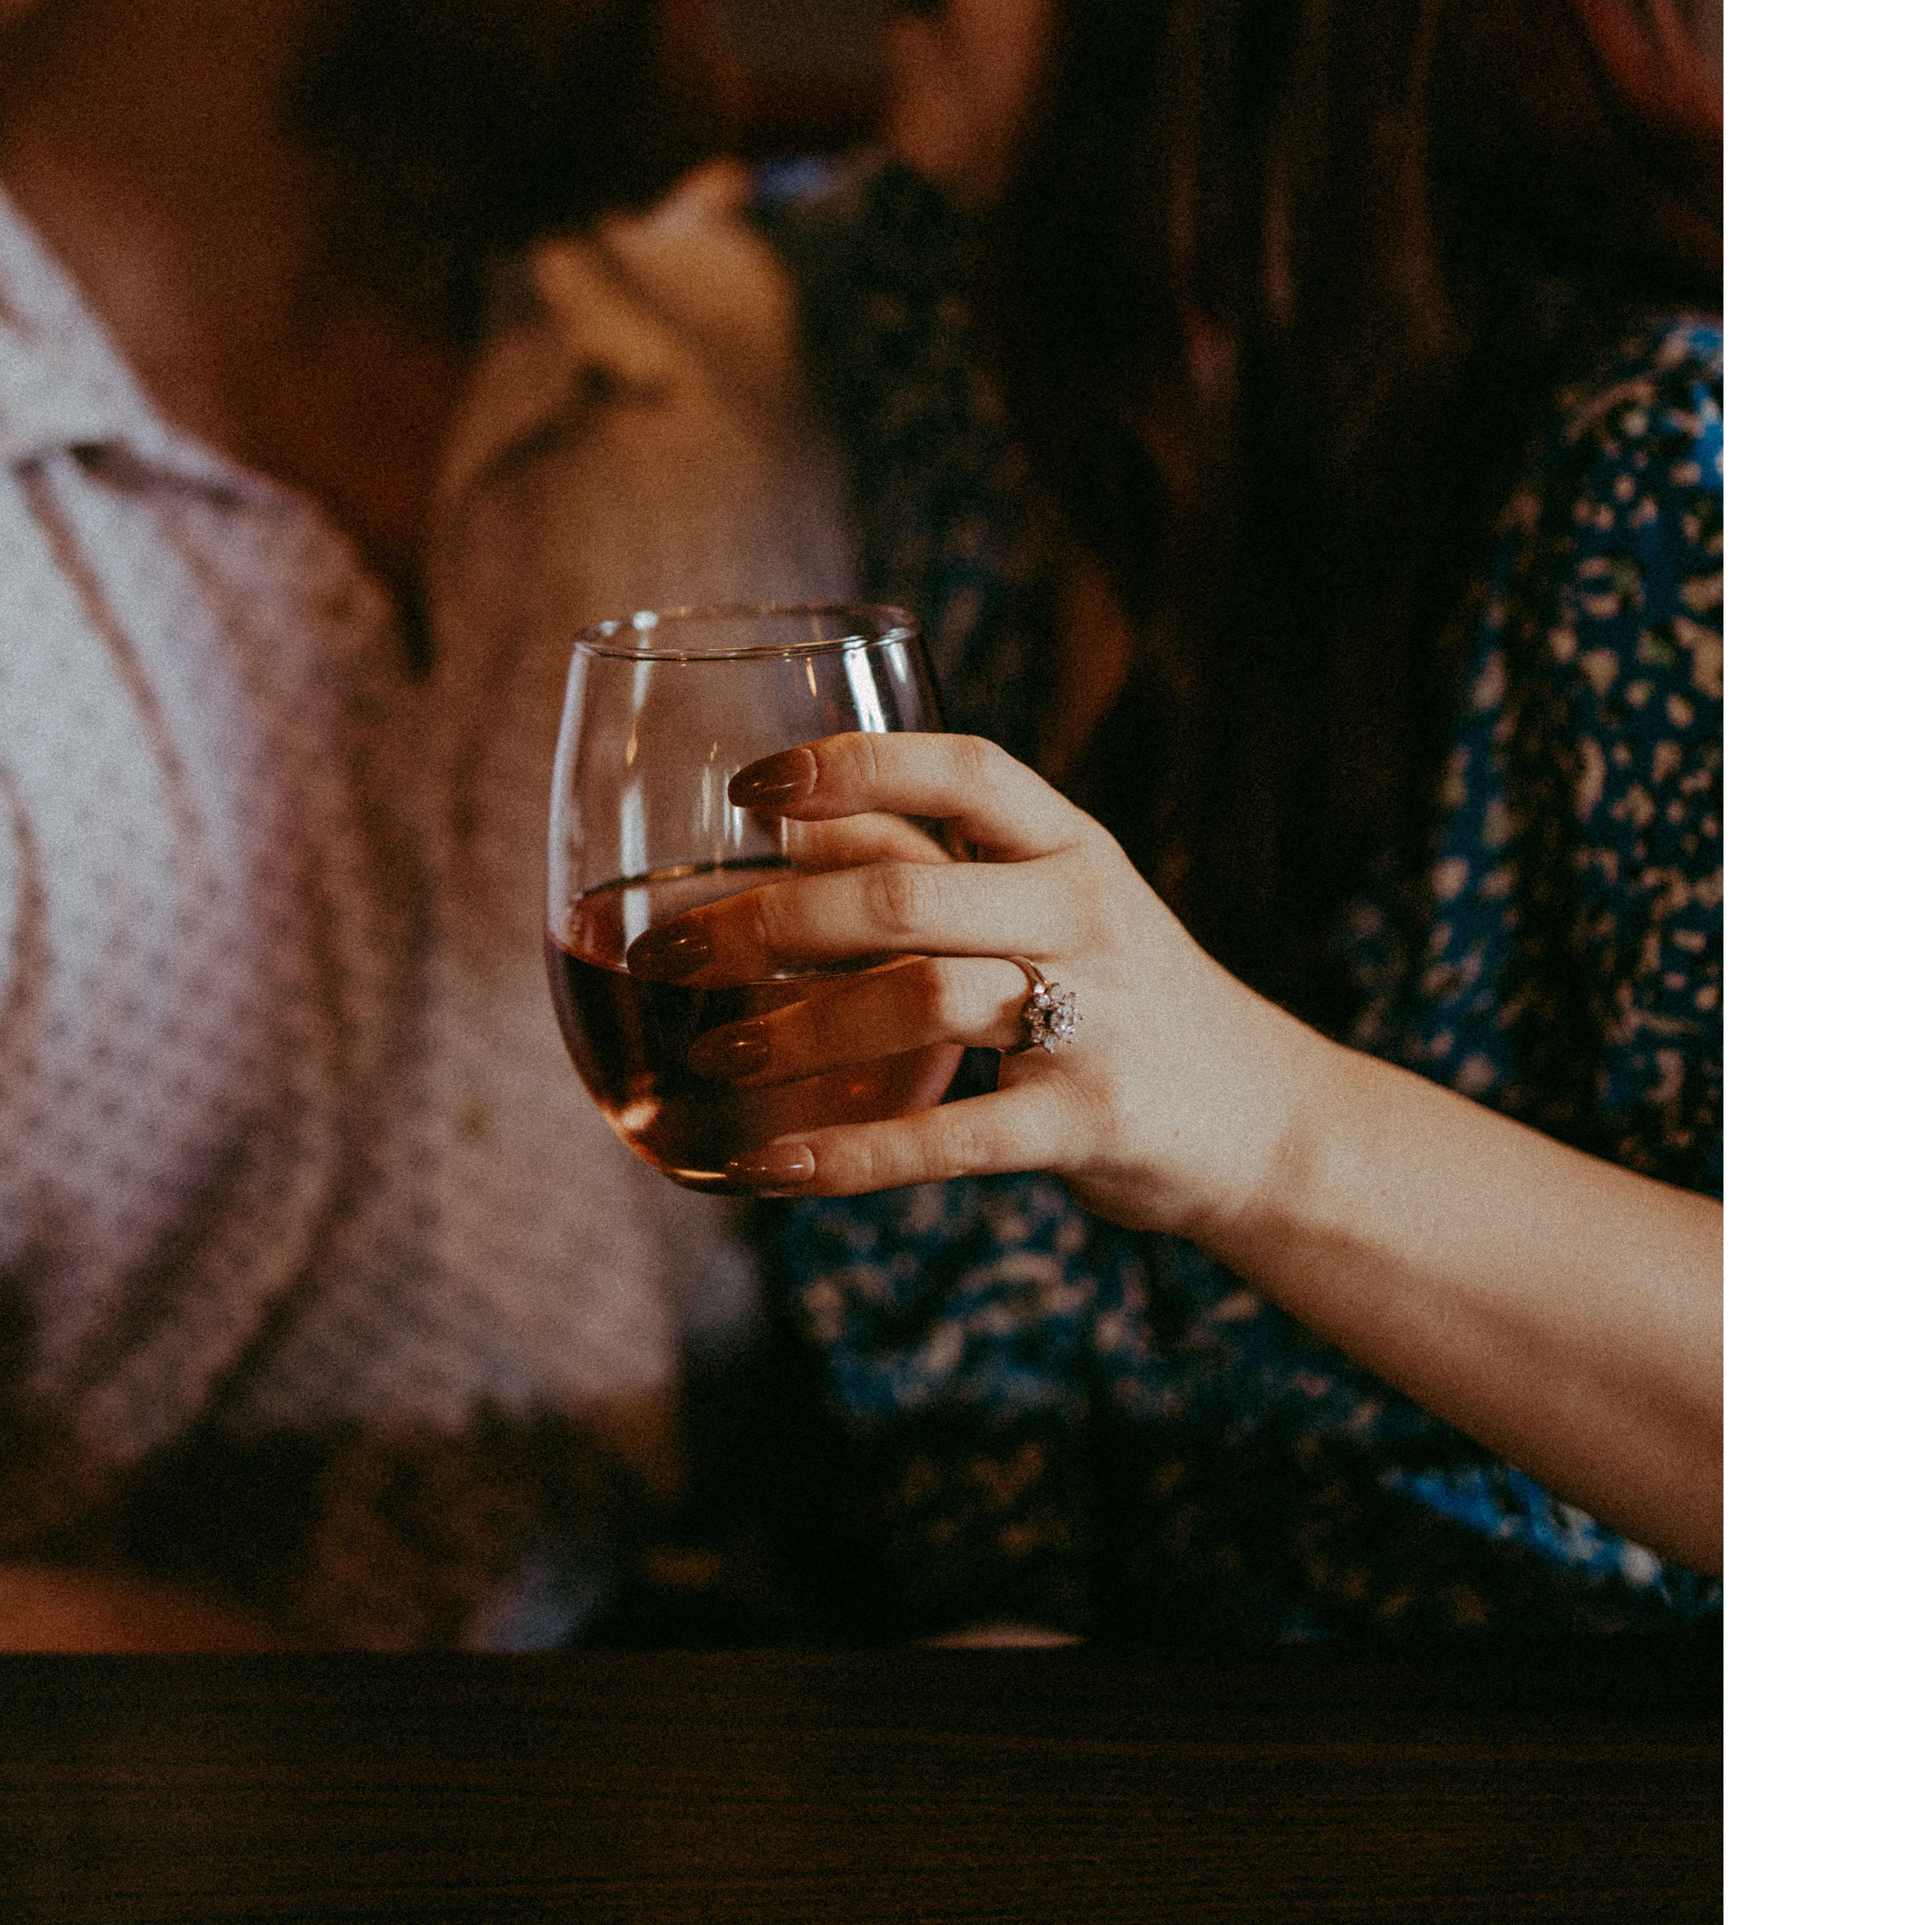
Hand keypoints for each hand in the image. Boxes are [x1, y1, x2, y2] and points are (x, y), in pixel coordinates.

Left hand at [636, 731, 1322, 1236]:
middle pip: (904, 893)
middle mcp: (1085, 915)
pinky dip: (850, 1155)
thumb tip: (789, 822)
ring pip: (920, 1002)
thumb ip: (930, 859)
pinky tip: (767, 1166)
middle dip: (766, 922)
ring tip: (713, 1055)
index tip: (747, 788)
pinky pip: (952, 1139)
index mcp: (1072, 844)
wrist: (1265, 1121)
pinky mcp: (1089, 1125)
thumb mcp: (1047, 902)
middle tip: (667, 953)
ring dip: (797, 1031)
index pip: (963, 769)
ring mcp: (1095, 1020)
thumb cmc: (1119, 992)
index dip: (852, 766)